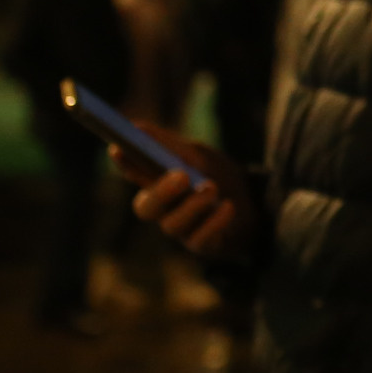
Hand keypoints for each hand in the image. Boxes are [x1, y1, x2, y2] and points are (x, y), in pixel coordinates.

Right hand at [119, 125, 260, 263]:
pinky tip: (228, 207)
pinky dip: (214, 222)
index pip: (133, 172)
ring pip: (171, 225)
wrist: (253, 204)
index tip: (118, 148)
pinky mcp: (201, 244)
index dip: (124, 163)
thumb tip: (137, 128)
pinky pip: (200, 239)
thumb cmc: (218, 176)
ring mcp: (181, 228)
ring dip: (193, 206)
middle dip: (161, 192)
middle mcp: (163, 208)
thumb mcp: (199, 154)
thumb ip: (170, 145)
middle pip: (146, 207)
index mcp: (157, 181)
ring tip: (212, 188)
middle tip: (182, 176)